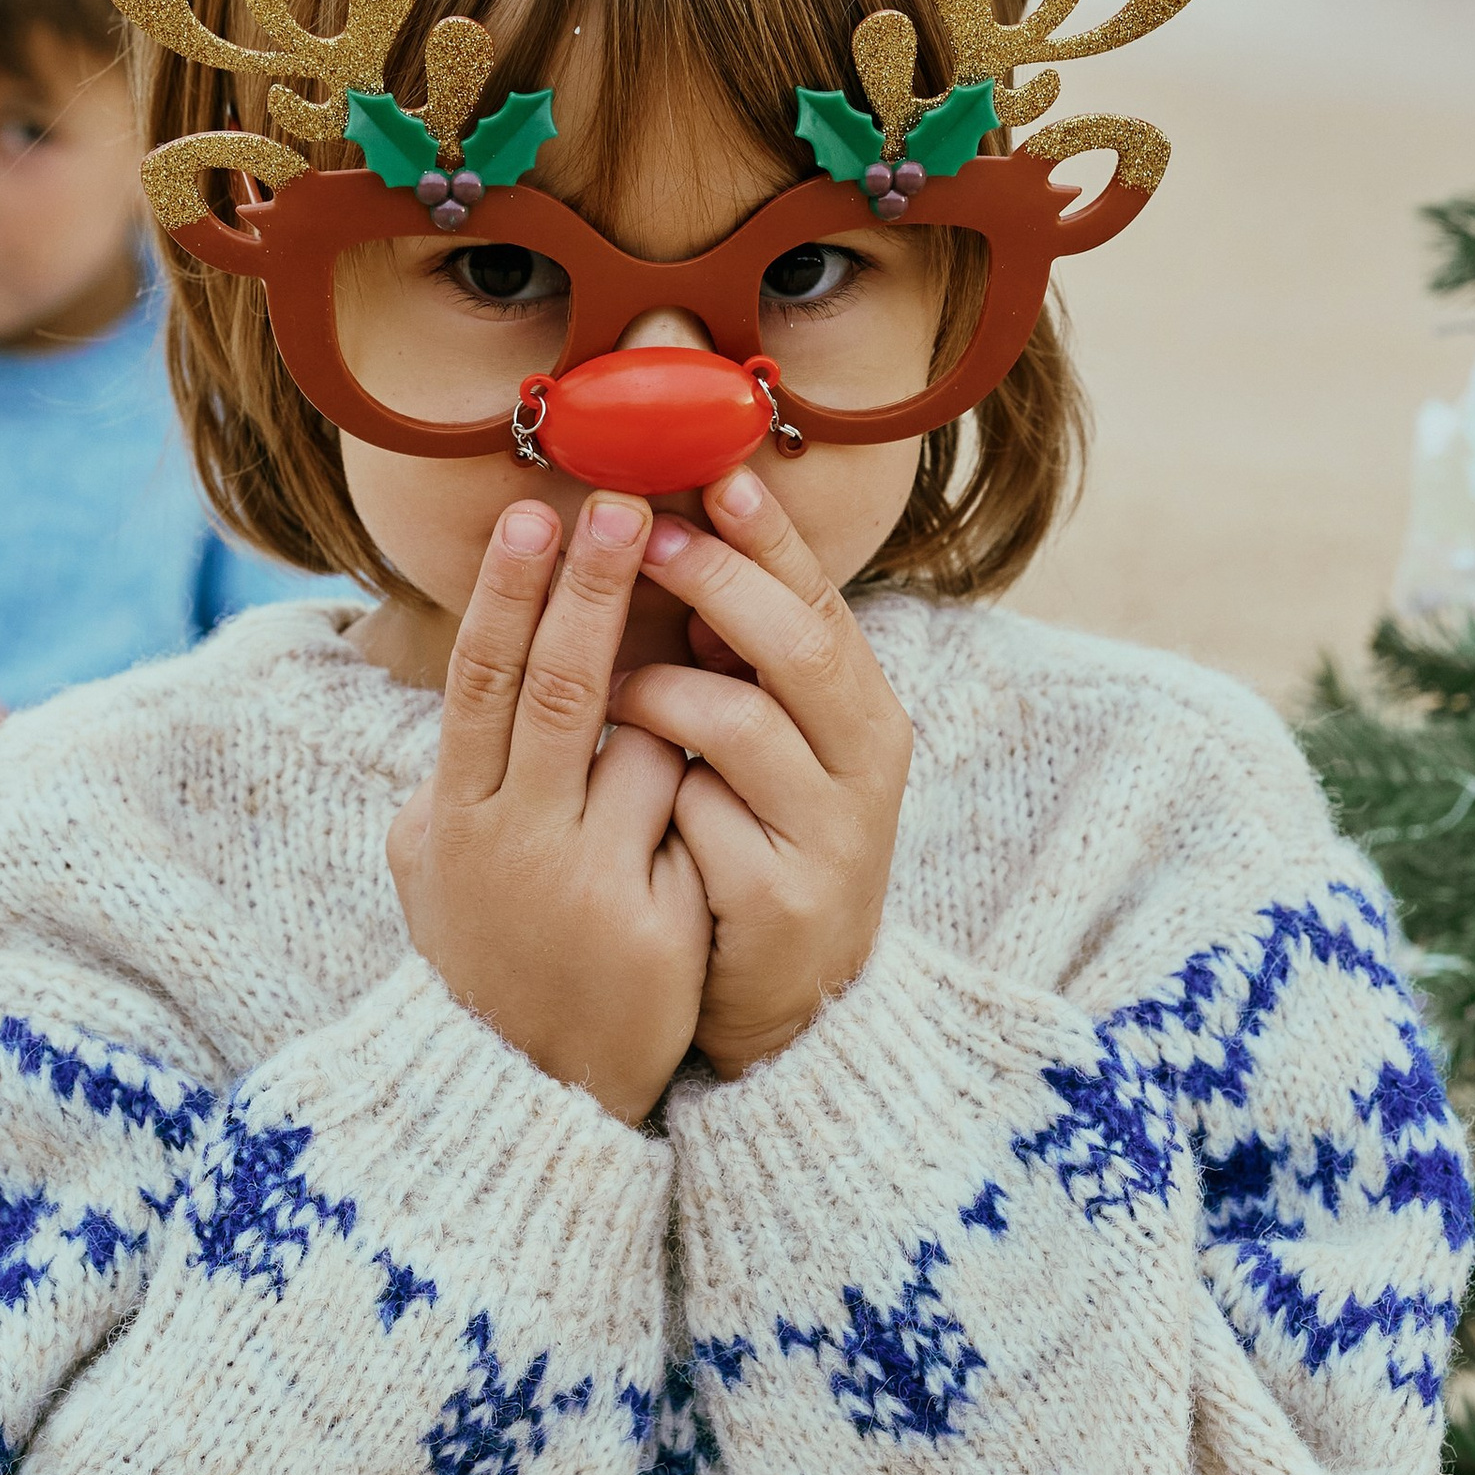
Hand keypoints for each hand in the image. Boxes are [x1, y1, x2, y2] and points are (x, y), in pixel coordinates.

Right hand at [387, 496, 711, 1125]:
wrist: (526, 1093)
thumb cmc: (483, 960)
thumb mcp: (431, 872)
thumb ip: (440, 784)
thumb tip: (453, 694)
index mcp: (449, 814)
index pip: (478, 678)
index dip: (507, 592)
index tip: (534, 512)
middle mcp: (506, 841)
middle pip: (553, 686)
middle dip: (589, 588)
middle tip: (621, 505)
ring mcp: (579, 882)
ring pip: (639, 739)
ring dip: (665, 689)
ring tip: (682, 649)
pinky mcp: (647, 921)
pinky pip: (689, 808)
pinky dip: (700, 775)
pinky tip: (715, 770)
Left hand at [608, 464, 911, 1079]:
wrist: (791, 997)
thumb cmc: (760, 839)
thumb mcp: (773, 742)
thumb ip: (746, 660)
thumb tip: (678, 536)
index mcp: (865, 710)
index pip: (821, 601)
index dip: (770, 537)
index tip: (713, 477)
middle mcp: (868, 764)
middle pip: (795, 646)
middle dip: (713, 581)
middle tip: (638, 535)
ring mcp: (832, 835)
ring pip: (737, 724)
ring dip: (656, 691)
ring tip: (605, 687)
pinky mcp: (782, 901)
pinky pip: (700, 814)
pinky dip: (655, 790)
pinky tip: (620, 792)